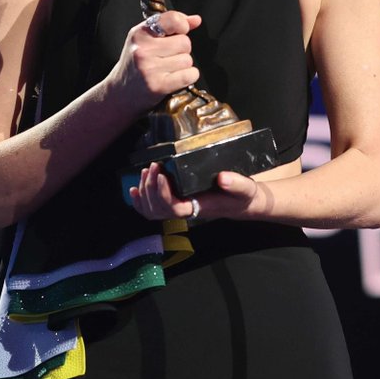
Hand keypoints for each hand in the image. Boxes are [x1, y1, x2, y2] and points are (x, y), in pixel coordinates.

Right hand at [109, 11, 201, 113]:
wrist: (120, 94)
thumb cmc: (135, 64)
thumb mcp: (146, 40)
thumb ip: (171, 26)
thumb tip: (196, 20)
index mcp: (139, 34)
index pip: (172, 19)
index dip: (182, 25)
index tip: (180, 31)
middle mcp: (143, 50)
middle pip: (185, 42)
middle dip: (181, 50)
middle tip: (167, 58)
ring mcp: (150, 68)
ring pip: (188, 60)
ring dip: (183, 66)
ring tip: (167, 69)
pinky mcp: (158, 86)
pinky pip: (189, 75)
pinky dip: (188, 77)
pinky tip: (174, 78)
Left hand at [129, 165, 269, 222]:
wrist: (241, 202)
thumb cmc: (242, 195)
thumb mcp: (245, 188)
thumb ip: (236, 183)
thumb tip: (223, 178)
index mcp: (199, 208)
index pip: (174, 209)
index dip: (163, 195)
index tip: (162, 175)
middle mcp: (185, 211)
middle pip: (158, 209)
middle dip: (151, 188)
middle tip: (153, 166)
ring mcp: (178, 209)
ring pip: (152, 211)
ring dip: (144, 191)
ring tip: (147, 170)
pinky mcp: (175, 203)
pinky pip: (152, 209)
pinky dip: (140, 201)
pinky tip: (134, 189)